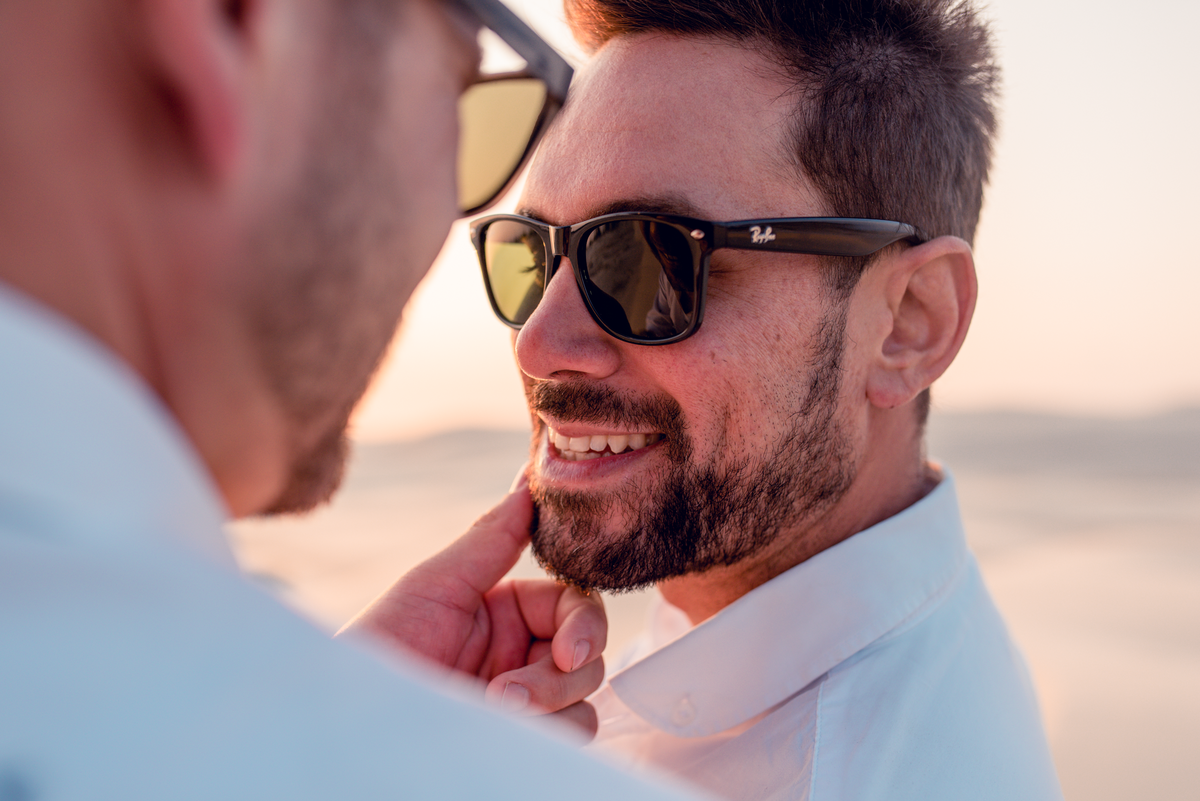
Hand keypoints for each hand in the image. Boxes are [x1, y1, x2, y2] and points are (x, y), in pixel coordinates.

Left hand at [338, 469, 606, 737]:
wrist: (356, 724)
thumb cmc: (382, 647)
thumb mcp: (437, 586)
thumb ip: (492, 537)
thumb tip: (531, 477)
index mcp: (506, 612)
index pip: (573, 605)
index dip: (583, 624)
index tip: (570, 651)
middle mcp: (519, 654)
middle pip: (588, 652)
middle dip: (560, 675)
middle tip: (512, 695)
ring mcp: (522, 700)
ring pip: (582, 699)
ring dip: (549, 706)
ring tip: (492, 713)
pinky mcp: (520, 738)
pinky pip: (570, 733)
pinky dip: (548, 733)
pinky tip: (503, 733)